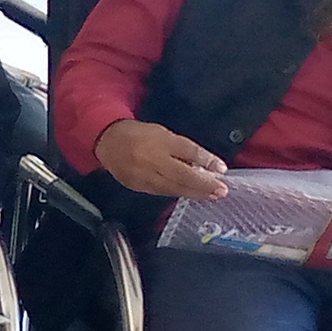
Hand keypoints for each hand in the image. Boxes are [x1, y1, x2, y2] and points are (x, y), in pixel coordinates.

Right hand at [95, 119, 232, 199]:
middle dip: (203, 185)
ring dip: (194, 193)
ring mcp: (144, 176)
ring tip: (210, 195)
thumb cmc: (140, 135)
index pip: (188, 154)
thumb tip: (208, 165)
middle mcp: (153, 162)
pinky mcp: (137, 186)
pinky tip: (189, 194)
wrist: (109, 141)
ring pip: (173, 188)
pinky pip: (161, 192)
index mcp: (160, 144)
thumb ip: (185, 150)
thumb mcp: (165, 134)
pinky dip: (177, 193)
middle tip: (221, 191)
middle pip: (183, 176)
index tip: (223, 170)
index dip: (206, 162)